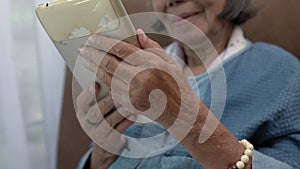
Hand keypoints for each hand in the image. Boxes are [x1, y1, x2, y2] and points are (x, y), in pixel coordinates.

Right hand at [76, 83, 135, 168]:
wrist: (105, 143)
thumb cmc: (104, 116)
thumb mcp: (98, 107)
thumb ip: (103, 95)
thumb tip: (113, 79)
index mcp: (82, 112)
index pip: (82, 102)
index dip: (88, 94)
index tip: (95, 85)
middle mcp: (87, 123)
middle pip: (95, 113)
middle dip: (107, 103)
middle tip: (117, 95)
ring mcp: (97, 134)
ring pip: (108, 123)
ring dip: (119, 113)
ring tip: (128, 106)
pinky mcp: (109, 141)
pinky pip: (119, 130)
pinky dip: (127, 122)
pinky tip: (133, 115)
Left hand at [79, 29, 198, 130]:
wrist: (179, 111)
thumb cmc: (175, 83)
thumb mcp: (167, 60)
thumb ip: (151, 46)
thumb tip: (137, 33)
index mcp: (149, 63)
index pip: (120, 48)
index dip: (103, 42)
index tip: (93, 39)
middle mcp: (139, 77)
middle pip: (108, 62)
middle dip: (93, 53)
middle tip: (83, 48)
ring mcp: (132, 92)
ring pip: (106, 76)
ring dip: (93, 67)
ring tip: (86, 59)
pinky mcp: (128, 103)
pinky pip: (110, 89)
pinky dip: (102, 80)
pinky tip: (97, 73)